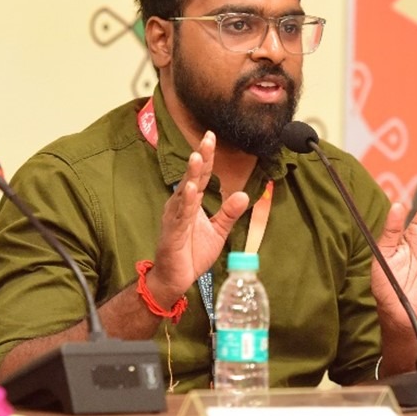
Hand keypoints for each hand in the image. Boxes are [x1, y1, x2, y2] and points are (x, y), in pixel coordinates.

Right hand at [145, 131, 248, 306]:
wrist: (175, 279)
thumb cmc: (192, 254)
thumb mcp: (218, 232)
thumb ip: (229, 213)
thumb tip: (244, 195)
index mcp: (191, 203)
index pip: (201, 176)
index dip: (207, 157)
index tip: (211, 136)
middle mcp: (180, 206)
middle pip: (192, 177)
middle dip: (200, 158)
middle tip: (207, 138)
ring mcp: (174, 218)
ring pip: (184, 192)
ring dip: (191, 175)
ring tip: (197, 158)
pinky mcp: (172, 233)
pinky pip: (180, 216)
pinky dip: (185, 202)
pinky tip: (190, 189)